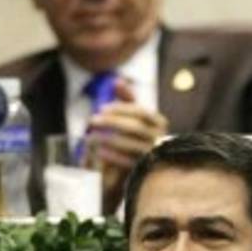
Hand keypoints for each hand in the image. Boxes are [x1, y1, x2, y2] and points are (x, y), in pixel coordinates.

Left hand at [85, 79, 168, 212]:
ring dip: (109, 139)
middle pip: (135, 127)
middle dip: (111, 123)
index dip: (120, 108)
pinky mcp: (145, 170)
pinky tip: (99, 151)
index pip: (140, 111)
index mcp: (159, 122)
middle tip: (92, 120)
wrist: (143, 165)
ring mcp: (153, 155)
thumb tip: (117, 80)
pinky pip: (129, 162)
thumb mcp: (132, 116)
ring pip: (132, 144)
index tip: (102, 108)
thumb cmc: (135, 135)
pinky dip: (113, 155)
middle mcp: (160, 138)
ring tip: (91, 137)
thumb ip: (126, 98)